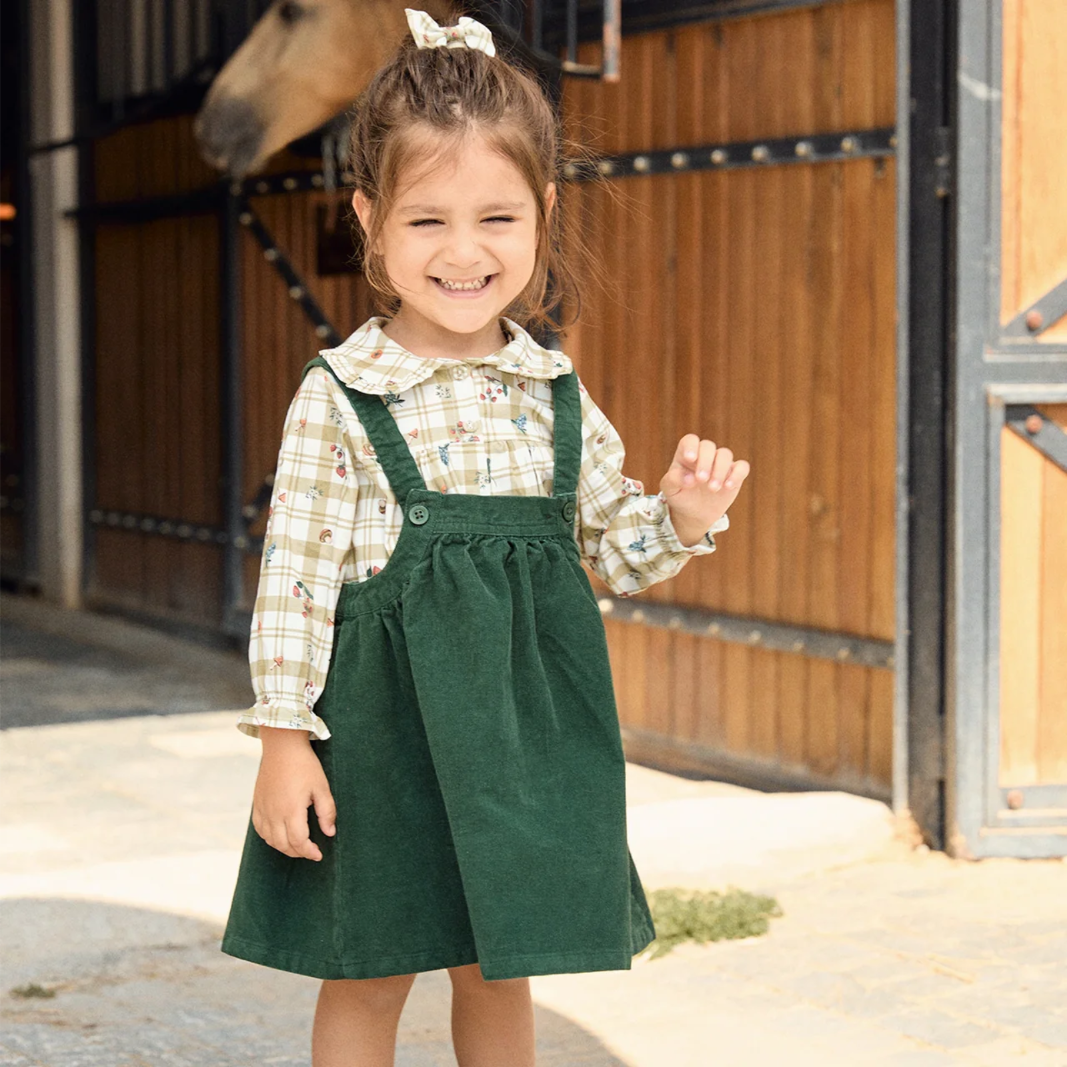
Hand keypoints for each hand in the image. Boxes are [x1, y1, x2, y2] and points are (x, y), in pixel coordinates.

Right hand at [252, 727, 336, 860]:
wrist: (282, 747)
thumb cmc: (304, 765)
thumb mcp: (321, 786)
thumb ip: (326, 811)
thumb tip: (329, 833)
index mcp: (291, 809)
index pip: (299, 841)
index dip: (309, 852)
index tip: (319, 854)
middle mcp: (274, 813)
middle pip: (283, 845)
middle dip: (298, 853)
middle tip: (310, 851)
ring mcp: (263, 809)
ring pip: (270, 840)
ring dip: (284, 847)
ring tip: (298, 845)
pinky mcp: (256, 804)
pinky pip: (259, 829)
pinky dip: (269, 838)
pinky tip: (279, 836)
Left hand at [660, 435, 749, 546]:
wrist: (694, 513)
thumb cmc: (680, 497)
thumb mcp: (670, 491)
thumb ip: (673, 480)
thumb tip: (689, 478)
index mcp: (686, 455)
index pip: (690, 441)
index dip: (691, 446)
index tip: (690, 459)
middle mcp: (704, 455)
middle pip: (708, 446)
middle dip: (705, 462)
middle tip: (701, 480)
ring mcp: (720, 463)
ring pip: (725, 454)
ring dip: (720, 470)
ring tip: (713, 489)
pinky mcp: (734, 473)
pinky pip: (742, 467)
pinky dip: (737, 475)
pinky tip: (728, 487)